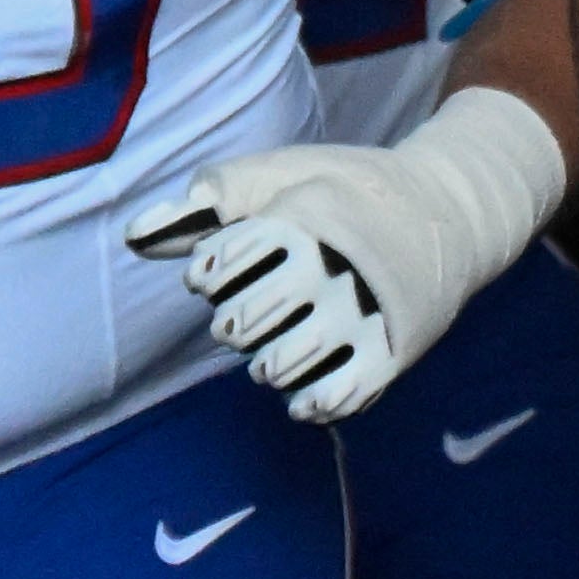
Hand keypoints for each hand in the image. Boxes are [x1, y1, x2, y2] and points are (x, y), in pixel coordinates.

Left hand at [131, 90, 562, 424]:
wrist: (446, 211)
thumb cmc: (346, 192)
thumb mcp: (279, 178)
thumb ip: (204, 207)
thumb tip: (133, 238)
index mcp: (301, 220)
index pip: (213, 268)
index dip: (210, 270)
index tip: (231, 263)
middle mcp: (331, 270)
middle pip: (235, 325)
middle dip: (233, 322)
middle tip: (255, 311)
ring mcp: (363, 317)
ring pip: (274, 368)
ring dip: (266, 364)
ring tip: (283, 347)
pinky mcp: (390, 356)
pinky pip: (329, 401)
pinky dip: (307, 401)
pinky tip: (305, 386)